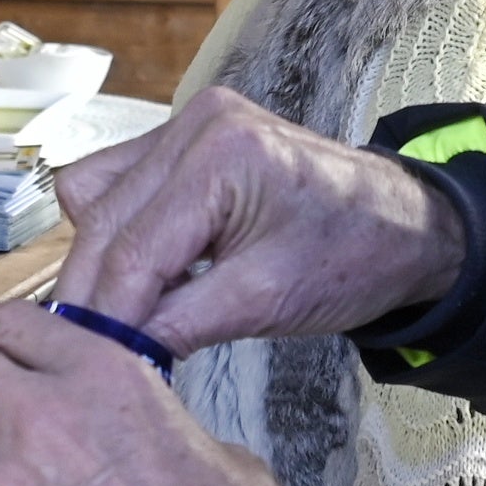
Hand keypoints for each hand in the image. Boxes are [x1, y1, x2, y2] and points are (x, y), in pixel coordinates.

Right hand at [56, 87, 467, 352]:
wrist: (403, 225)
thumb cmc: (352, 257)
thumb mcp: (265, 302)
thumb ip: (179, 323)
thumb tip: (109, 351)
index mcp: (222, 154)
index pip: (135, 248)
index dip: (104, 312)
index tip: (83, 361)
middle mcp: (196, 124)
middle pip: (102, 218)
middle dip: (92, 289)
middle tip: (86, 350)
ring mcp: (188, 124)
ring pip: (95, 196)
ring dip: (100, 257)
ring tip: (122, 312)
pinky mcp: (185, 138)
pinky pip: (118, 183)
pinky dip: (119, 232)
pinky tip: (146, 274)